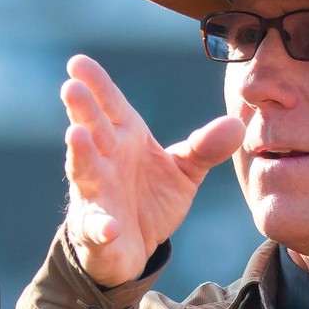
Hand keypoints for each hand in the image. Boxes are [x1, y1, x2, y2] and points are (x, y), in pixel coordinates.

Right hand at [61, 53, 241, 286]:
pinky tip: (108, 227)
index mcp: (124, 137)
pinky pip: (96, 228)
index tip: (78, 62)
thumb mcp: (183, 170)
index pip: (110, 104)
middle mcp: (104, 160)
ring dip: (79, 155)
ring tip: (75, 136)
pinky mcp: (96, 231)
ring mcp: (95, 194)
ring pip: (83, 171)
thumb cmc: (151, 197)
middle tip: (71, 87)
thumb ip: (205, 147)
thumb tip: (237, 125)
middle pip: (91, 129)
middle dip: (81, 109)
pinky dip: (101, 227)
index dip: (96, 83)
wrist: (135, 247)